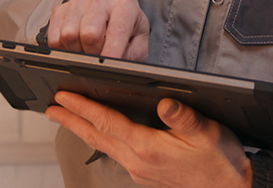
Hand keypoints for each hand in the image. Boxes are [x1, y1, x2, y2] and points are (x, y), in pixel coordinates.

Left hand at [46, 91, 251, 187]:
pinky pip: (115, 154)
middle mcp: (138, 161)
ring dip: (83, 131)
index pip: (106, 123)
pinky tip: (102, 135)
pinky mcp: (146, 175)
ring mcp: (140, 171)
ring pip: (103, 146)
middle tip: (51, 108)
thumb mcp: (207, 132)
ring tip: (68, 119)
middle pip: (96, 136)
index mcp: (147, 148)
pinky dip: (101, 140)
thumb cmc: (221, 162)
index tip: (62, 97)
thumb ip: (183, 116)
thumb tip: (164, 102)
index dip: (82, 108)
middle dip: (71, 121)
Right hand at [47, 0, 149, 59]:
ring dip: (77, 53)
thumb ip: (129, 57)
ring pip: (68, 35)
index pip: (117, 31)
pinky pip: (54, 38)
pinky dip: (63, 50)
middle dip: (93, 54)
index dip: (112, 54)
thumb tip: (112, 69)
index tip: (108, 70)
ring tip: (88, 52)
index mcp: (124, 4)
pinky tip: (76, 47)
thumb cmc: (127, 34)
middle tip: (99, 59)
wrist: (112, 17)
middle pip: (89, 33)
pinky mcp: (60, 10)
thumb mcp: (138, 46)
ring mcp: (78, 2)